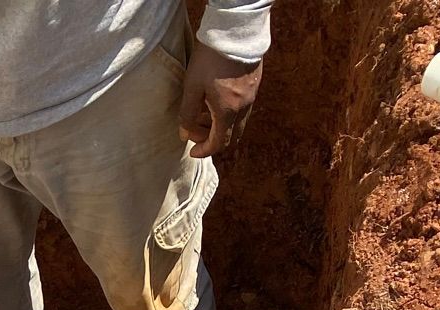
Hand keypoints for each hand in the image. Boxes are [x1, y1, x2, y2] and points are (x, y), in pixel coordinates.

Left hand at [179, 44, 262, 158]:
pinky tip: (216, 100)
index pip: (218, 143)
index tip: (192, 151)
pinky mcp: (255, 83)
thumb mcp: (192, 87)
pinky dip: (229, 113)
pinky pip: (243, 108)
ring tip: (203, 113)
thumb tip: (185, 134)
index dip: (204, 151)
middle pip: (231, 137)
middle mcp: (243, 107)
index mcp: (227, 111)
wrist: (234, 29)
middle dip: (212, 140)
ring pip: (238, 123)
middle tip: (196, 131)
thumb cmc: (210, 57)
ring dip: (220, 126)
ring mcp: (252, 95)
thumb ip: (187, 114)